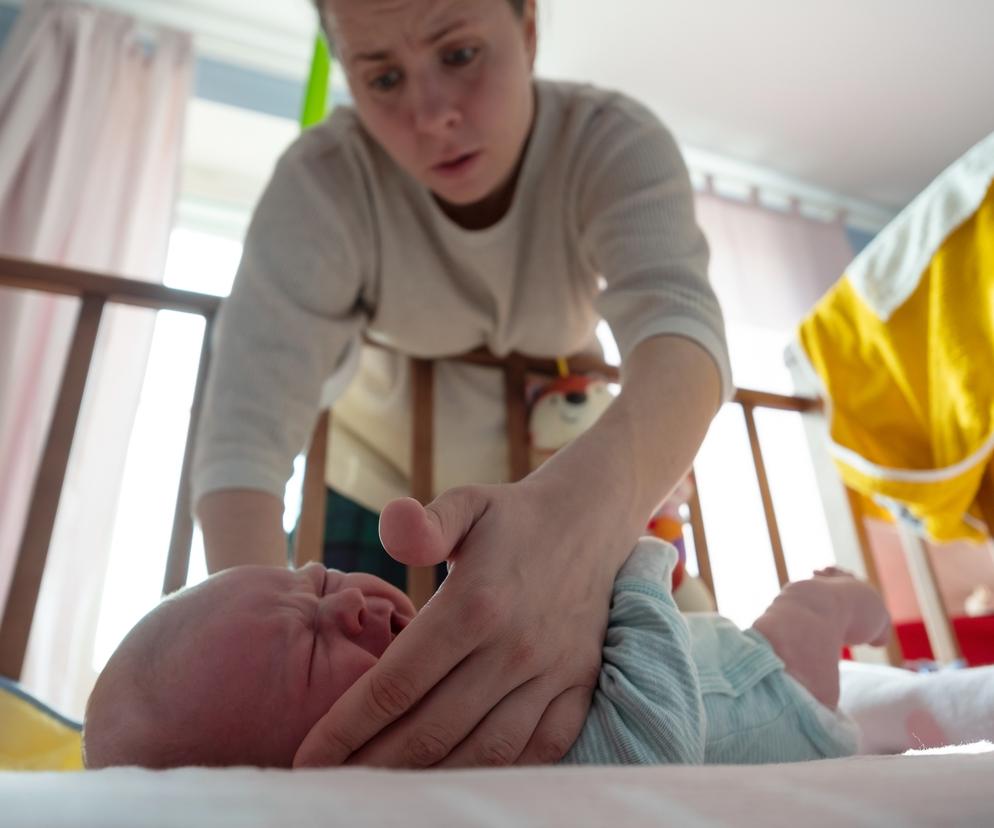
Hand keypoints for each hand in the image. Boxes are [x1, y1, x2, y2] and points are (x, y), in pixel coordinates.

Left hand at [292, 479, 625, 767]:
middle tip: (335, 785)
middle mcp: (513, 648)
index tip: (309, 759)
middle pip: (431, 732)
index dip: (346, 729)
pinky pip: (539, 750)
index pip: (396, 685)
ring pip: (483, 752)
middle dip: (374, 767)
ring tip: (386, 794)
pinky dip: (498, 774)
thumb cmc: (512, 518)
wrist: (590, 521)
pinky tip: (461, 779)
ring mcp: (550, 673)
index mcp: (474, 605)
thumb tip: (389, 528)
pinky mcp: (579, 686)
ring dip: (430, 782)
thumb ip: (423, 523)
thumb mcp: (466, 503)